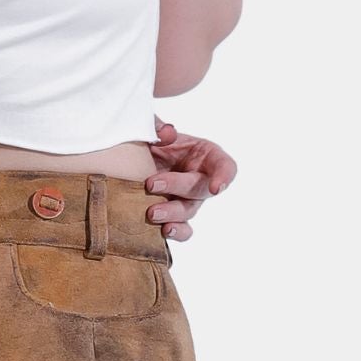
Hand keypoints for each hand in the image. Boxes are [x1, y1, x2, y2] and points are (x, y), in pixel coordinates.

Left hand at [144, 118, 236, 243]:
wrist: (135, 158)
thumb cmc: (154, 141)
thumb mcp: (157, 129)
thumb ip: (160, 127)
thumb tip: (167, 133)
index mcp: (207, 156)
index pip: (225, 167)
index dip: (224, 177)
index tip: (215, 187)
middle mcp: (203, 179)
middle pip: (200, 189)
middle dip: (177, 187)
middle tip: (151, 184)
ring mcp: (189, 199)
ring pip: (189, 211)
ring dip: (172, 213)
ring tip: (152, 213)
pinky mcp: (175, 215)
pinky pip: (182, 229)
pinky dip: (176, 232)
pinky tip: (164, 232)